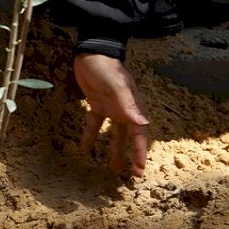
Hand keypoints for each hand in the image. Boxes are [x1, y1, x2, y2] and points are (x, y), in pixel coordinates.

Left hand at [73, 53, 149, 176]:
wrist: (91, 52)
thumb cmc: (107, 68)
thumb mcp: (118, 86)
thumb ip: (129, 105)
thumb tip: (143, 124)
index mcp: (133, 107)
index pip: (139, 135)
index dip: (140, 153)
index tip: (139, 171)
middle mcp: (124, 110)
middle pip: (130, 138)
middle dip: (132, 156)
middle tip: (131, 176)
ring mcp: (111, 108)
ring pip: (114, 135)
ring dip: (114, 150)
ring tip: (112, 168)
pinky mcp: (97, 104)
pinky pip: (94, 124)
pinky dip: (90, 136)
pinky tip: (84, 149)